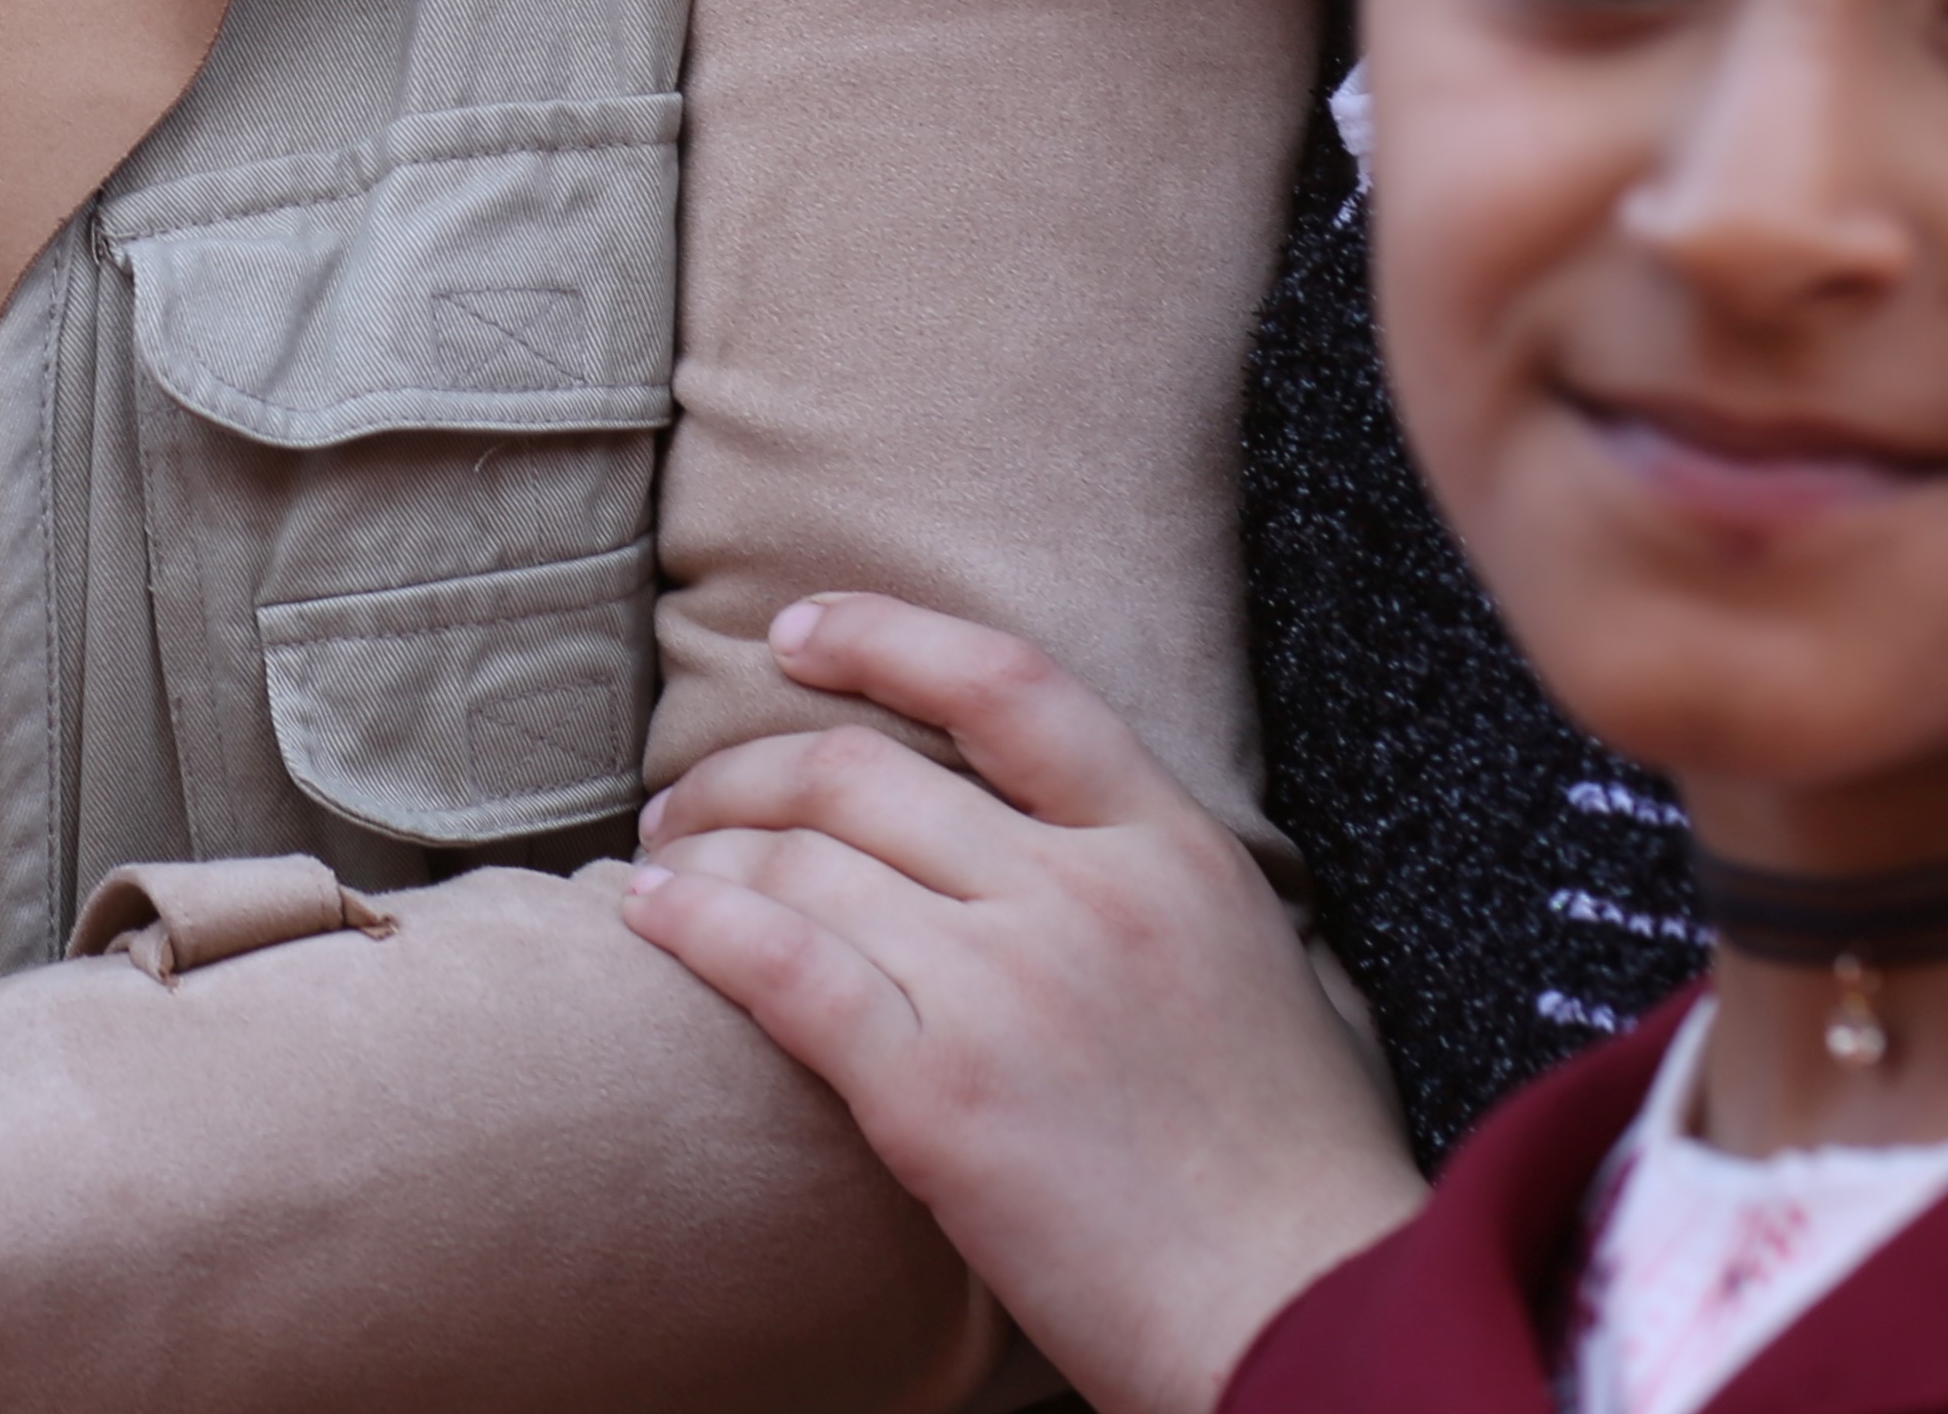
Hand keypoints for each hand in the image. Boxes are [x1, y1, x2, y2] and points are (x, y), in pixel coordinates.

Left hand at [622, 594, 1421, 1413]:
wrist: (1301, 1314)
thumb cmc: (1293, 1174)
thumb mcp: (1264, 970)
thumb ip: (1161, 888)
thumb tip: (1066, 843)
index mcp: (1171, 849)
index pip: (1003, 683)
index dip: (880, 637)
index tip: (794, 632)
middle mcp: (1082, 892)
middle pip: (861, 772)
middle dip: (744, 770)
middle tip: (684, 796)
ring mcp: (1005, 987)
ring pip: (802, 860)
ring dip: (701, 849)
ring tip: (659, 865)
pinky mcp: (937, 1092)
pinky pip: (780, 964)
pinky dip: (693, 923)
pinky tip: (646, 913)